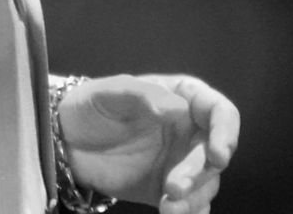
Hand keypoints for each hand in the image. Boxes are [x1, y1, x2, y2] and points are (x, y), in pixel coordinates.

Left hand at [58, 74, 239, 213]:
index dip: (225, 132)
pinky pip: (190, 205)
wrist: (67, 141)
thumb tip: (175, 107)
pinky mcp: (166, 189)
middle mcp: (188, 130)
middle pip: (213, 154)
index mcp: (182, 98)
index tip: (218, 154)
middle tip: (173, 188)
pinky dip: (188, 212)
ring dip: (193, 198)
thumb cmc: (92, 106)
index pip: (218, 111)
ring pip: (205, 184)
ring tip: (167, 207)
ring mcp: (180, 162)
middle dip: (199, 173)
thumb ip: (141, 94)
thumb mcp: (110, 92)